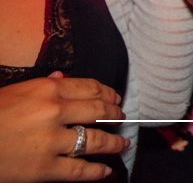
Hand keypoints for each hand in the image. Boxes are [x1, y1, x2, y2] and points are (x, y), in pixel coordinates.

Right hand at [0, 73, 128, 181]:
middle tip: (122, 118)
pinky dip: (96, 172)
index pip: (90, 87)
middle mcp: (55, 112)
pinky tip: (106, 171)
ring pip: (96, 140)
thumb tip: (62, 77)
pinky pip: (79, 170)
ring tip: (122, 144)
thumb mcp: (12, 93)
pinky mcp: (45, 168)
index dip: (108, 93)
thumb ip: (41, 85)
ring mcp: (52, 141)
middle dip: (115, 115)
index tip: (115, 98)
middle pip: (98, 111)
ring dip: (113, 143)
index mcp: (46, 89)